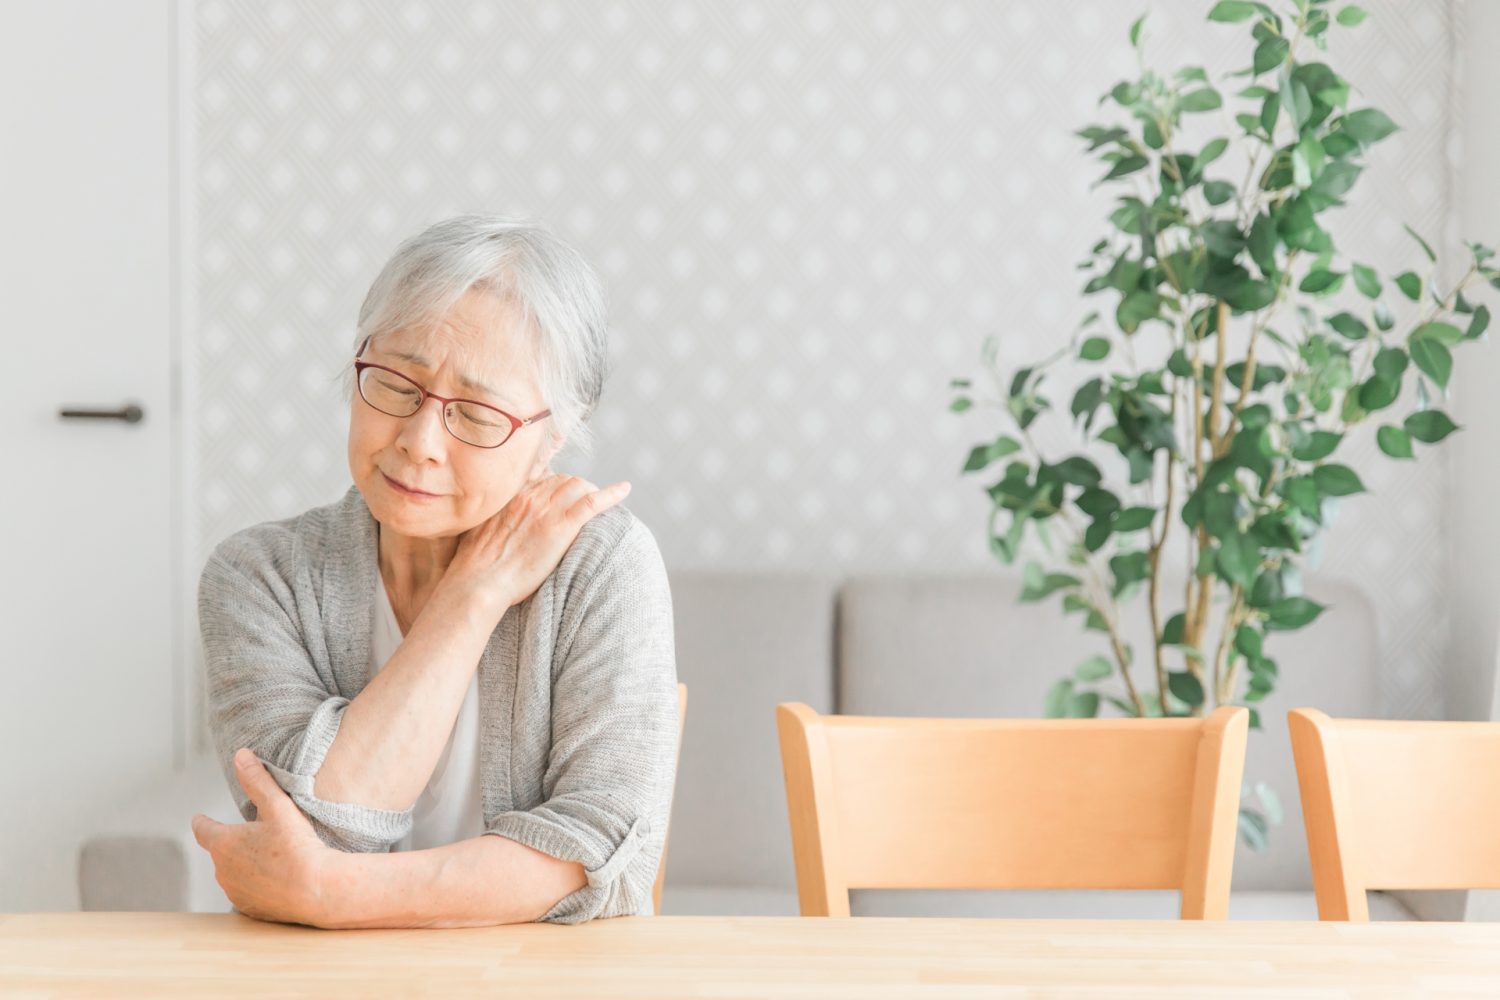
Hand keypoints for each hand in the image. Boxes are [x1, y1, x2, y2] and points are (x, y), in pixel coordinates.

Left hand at [191, 748, 332, 926]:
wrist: (317, 890)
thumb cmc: (296, 847)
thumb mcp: (278, 806)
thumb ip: (257, 780)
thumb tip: (241, 755)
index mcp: (223, 844)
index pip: (203, 829)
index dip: (203, 822)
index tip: (201, 819)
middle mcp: (222, 871)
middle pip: (221, 852)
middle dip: (232, 844)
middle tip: (255, 835)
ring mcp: (235, 893)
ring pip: (234, 874)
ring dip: (245, 866)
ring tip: (270, 858)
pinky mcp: (250, 910)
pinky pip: (248, 893)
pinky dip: (257, 885)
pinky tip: (277, 880)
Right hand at [441, 472, 631, 614]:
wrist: (478, 582)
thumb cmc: (474, 566)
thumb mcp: (478, 530)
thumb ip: (492, 518)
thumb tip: (495, 522)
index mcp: (511, 496)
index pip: (542, 476)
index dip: (556, 484)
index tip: (561, 493)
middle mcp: (530, 496)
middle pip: (564, 479)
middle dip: (576, 488)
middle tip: (583, 503)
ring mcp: (547, 511)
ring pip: (579, 486)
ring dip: (591, 491)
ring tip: (599, 503)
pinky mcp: (561, 527)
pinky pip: (592, 502)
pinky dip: (611, 494)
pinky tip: (625, 490)